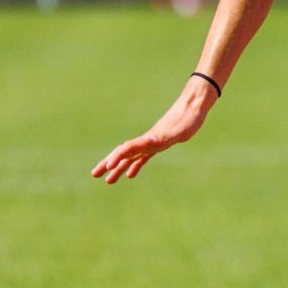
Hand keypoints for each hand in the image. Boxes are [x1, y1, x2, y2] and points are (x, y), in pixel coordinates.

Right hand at [91, 77, 218, 183]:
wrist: (193, 107)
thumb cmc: (187, 119)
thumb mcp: (176, 131)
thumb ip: (163, 136)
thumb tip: (149, 140)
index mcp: (148, 139)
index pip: (127, 149)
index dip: (117, 158)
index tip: (107, 168)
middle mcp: (146, 141)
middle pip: (123, 153)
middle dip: (108, 164)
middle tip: (94, 174)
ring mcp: (151, 143)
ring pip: (130, 157)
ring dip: (118, 168)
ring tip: (108, 181)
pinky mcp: (159, 144)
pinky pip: (142, 157)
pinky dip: (135, 166)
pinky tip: (129, 175)